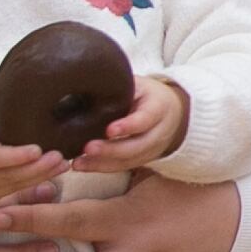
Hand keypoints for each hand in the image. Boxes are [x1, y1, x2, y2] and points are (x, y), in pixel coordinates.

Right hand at [0, 111, 56, 219]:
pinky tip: (47, 176)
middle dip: (35, 169)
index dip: (14, 156)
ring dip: (38, 178)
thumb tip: (17, 112)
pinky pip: (7, 196)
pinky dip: (29, 186)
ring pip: (8, 189)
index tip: (39, 149)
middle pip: (3, 177)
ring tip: (61, 165)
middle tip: (60, 158)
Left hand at [76, 76, 190, 173]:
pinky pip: (122, 167)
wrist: (171, 111)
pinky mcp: (143, 159)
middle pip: (137, 146)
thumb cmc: (148, 94)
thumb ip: (121, 88)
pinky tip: (82, 165)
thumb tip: (87, 84)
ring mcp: (152, 149)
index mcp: (159, 108)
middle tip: (88, 148)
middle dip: (111, 150)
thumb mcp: (139, 84)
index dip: (128, 126)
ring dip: (102, 163)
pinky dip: (101, 168)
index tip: (109, 130)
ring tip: (78, 162)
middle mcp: (159, 132)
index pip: (145, 119)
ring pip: (129, 160)